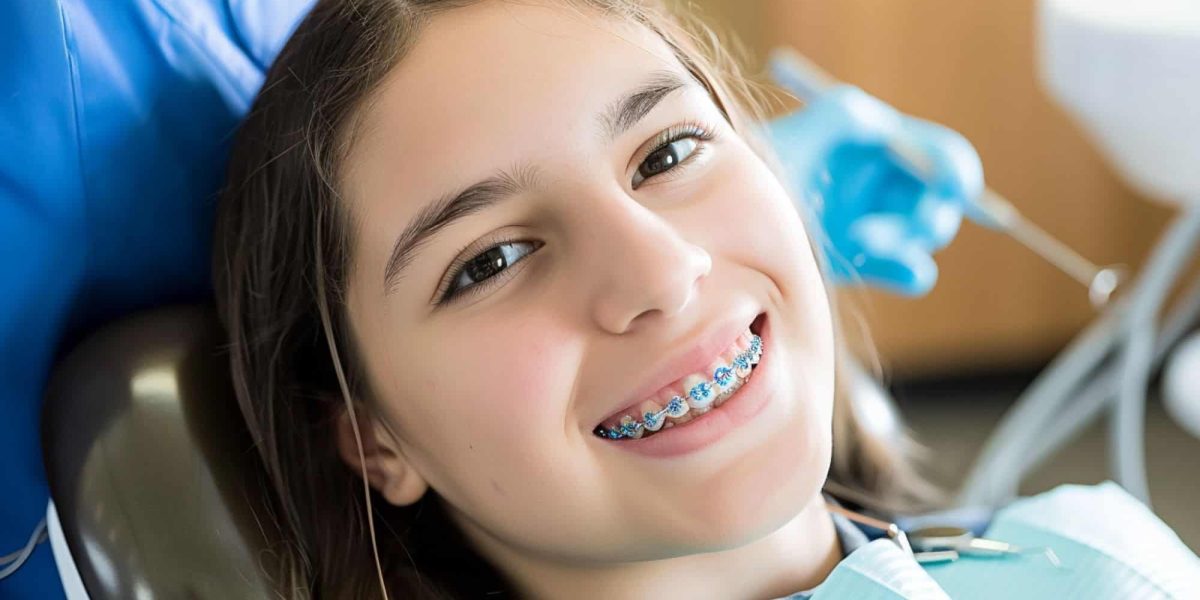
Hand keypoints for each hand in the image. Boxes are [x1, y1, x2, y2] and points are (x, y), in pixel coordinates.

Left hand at [765, 85, 982, 295]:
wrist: (725, 235)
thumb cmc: (753, 179)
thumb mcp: (792, 139)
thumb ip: (840, 117)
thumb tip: (887, 124)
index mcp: (877, 144)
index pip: (942, 154)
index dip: (956, 171)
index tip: (953, 188)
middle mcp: (884, 184)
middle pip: (943, 202)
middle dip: (926, 215)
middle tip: (898, 227)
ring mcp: (878, 225)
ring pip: (925, 239)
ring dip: (900, 240)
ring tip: (854, 238)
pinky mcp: (866, 263)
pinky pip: (914, 272)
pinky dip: (905, 269)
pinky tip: (866, 258)